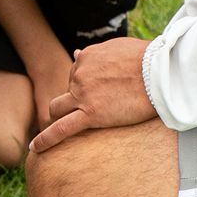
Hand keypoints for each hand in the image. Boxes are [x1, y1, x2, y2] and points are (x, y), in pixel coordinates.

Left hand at [29, 36, 156, 154]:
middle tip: (95, 107)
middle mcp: (80, 74)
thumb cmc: (149, 60)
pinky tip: (35, 148)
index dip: (87, 84)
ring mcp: (82, 95)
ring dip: (61, 116)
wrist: (161, 72)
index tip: (100, 91)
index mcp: (87, 57)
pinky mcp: (91, 115)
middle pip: (66, 91)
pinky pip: (61, 129)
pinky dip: (46, 139)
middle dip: (73, 99)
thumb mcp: (118, 47)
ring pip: (58, 108)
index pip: (77, 73)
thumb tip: (75, 53)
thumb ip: (96, 53)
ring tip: (72, 126)